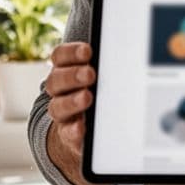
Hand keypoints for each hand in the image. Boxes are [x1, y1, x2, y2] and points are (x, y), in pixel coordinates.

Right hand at [43, 41, 99, 184]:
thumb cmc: (97, 91)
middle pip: (56, 80)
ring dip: (72, 101)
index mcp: (65, 69)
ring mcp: (62, 111)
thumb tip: (129, 53)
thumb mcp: (102, 75)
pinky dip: (73, 129)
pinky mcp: (67, 132)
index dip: (71, 52)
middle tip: (91, 74)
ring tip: (87, 97)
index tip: (88, 51)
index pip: (60, 56)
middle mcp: (60, 90)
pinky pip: (66, 132)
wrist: (83, 125)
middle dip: (73, 75)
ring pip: (57, 106)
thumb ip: (108, 64)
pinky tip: (82, 126)